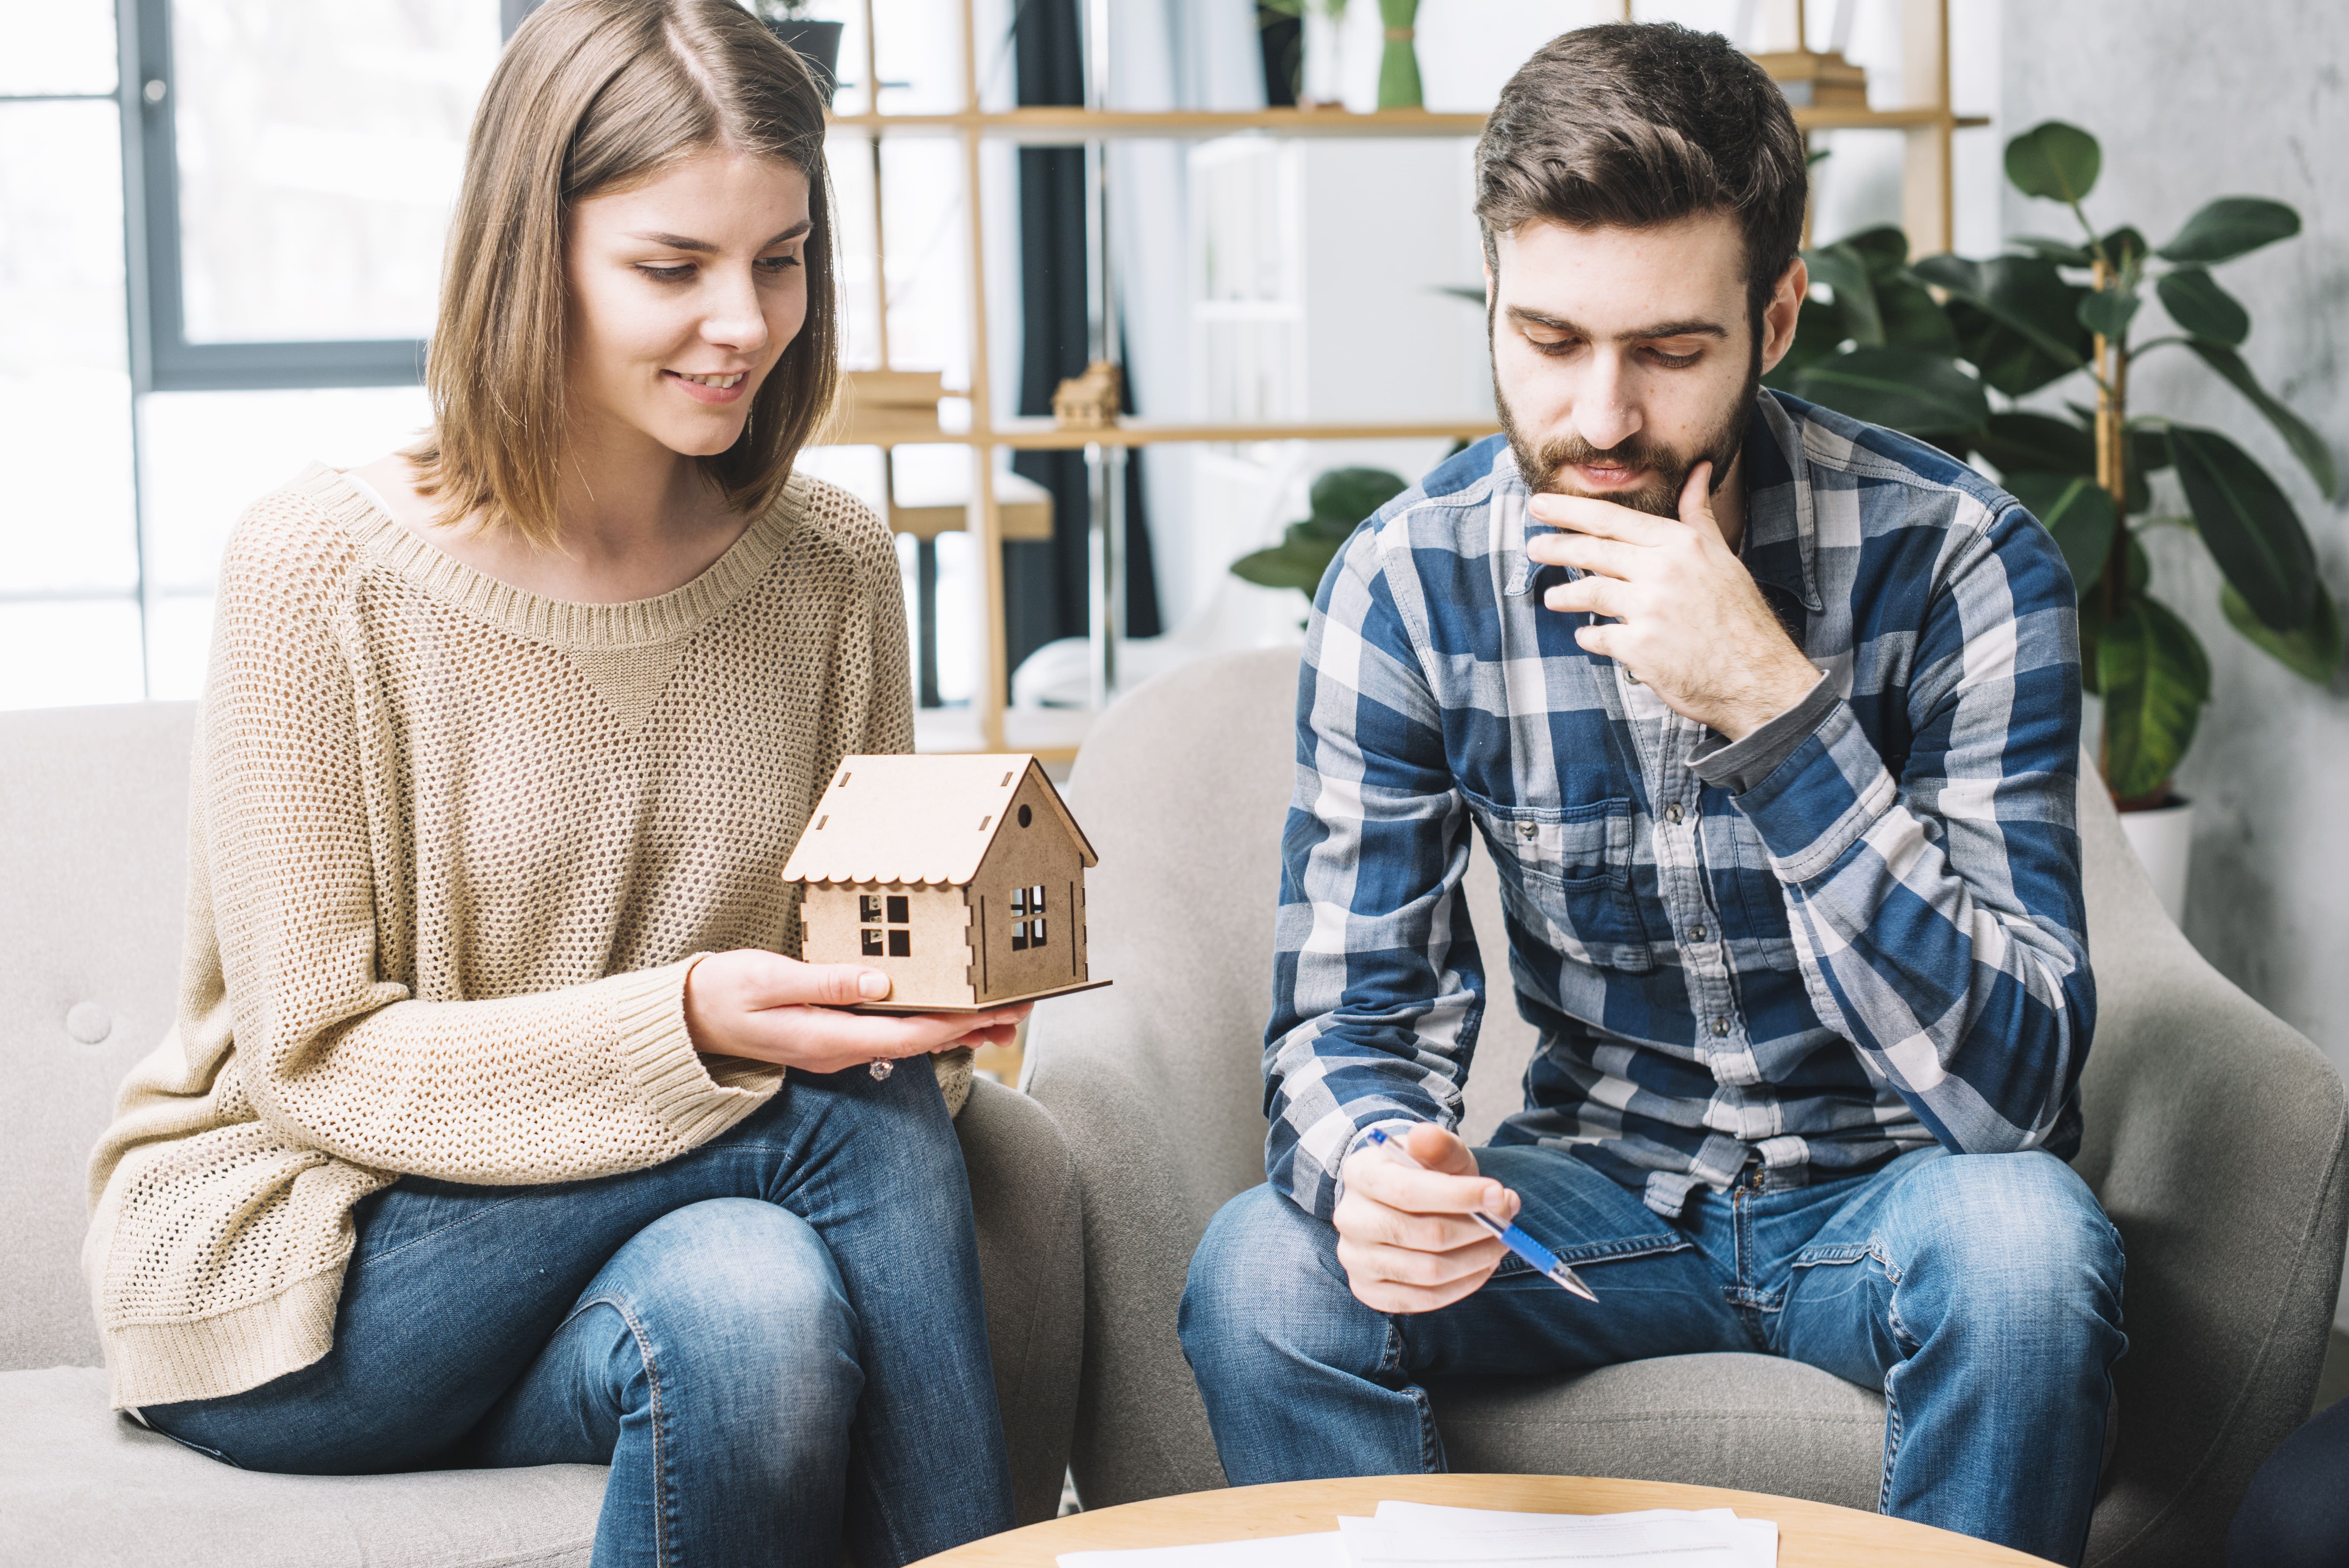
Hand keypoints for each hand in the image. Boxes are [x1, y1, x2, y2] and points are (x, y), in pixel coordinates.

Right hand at [682, 950, 1030, 1075]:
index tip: (992, 1010)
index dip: (954, 1023)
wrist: (690, 1019)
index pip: (908, 1034)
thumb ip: (827, 983)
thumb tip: (880, 984)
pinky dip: (926, 1023)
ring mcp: (839, 1047)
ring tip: (1002, 1016)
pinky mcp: (835, 1036)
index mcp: (830, 1039)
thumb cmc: (727, 992)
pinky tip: (949, 1014)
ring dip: (956, 1028)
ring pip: (911, 1040)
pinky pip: (892, 1033)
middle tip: (1019, 1008)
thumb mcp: (772, 979)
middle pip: (920, 1042)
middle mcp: (841, 1050)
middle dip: (970, 1026)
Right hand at [1333, 1123, 1519, 1313]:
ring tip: (1500, 1243)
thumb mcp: (1436, 1153)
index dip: (1461, 1196)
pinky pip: (1423, 1299)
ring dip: (1477, 1259)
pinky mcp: (1368, 1290)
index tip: (1501, 1193)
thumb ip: (1437, 1145)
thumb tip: (1426, 1136)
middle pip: (1425, 1235)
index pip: (1410, 1192)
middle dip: (1478, 1230)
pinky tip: (1481, 1266)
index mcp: (1360, 1174)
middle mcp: (1350, 1218)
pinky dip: (1462, 1285)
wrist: (1397, 1203)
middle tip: (1509, 1221)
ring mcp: (1356, 1258)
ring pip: (1429, 1272)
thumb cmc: (1424, 1175)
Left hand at [1526, 463, 1819, 741]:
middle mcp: (1662, 572)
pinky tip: (1587, 635)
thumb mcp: (1723, 558)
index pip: (1613, 520)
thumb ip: (1698, 515)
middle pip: (1594, 551)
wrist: (1758, 678)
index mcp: (1681, 545)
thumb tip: (1699, 470)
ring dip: (1566, 596)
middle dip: (1556, 547)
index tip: (1540, 505)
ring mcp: (1649, 611)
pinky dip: (1589, 636)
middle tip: (1533, 547)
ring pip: (1589, 592)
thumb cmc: (1740, 616)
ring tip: (1553, 598)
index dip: (1571, 511)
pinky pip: (1598, 637)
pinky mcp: (1639, 649)